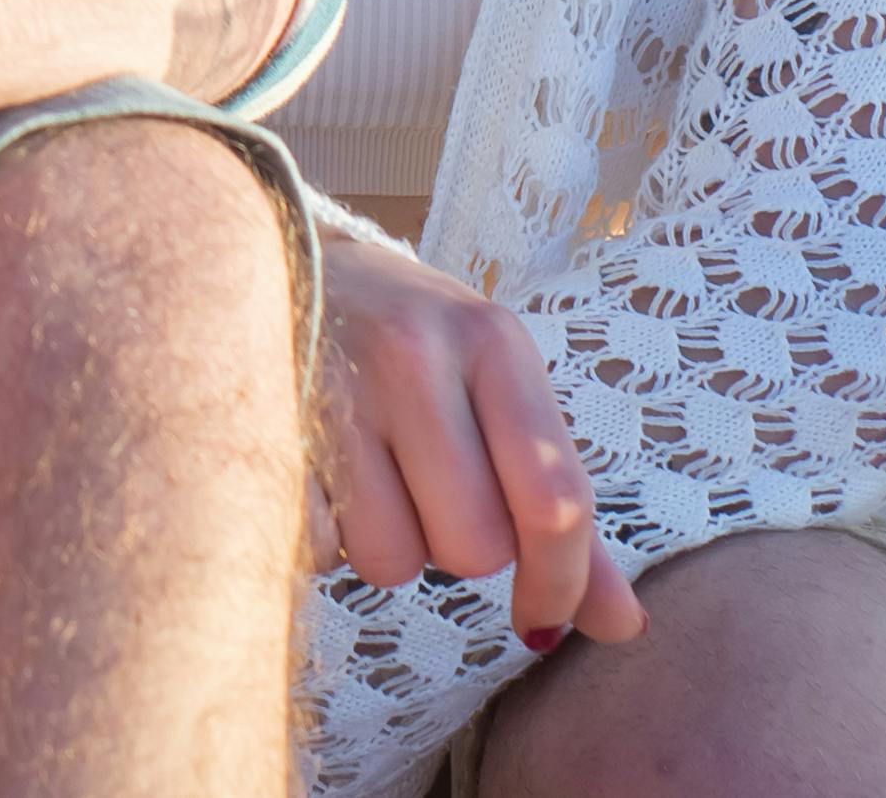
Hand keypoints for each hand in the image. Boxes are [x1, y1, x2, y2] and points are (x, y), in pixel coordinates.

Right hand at [312, 234, 642, 649]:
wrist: (274, 258)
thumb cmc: (411, 343)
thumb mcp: (495, 388)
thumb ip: (555, 505)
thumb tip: (624, 627)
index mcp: (490, 341)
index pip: (553, 499)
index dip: (558, 582)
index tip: (543, 619)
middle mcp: (412, 354)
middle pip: (473, 546)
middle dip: (457, 545)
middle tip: (429, 487)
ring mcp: (331, 385)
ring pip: (391, 558)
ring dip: (387, 542)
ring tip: (370, 476)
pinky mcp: (261, 421)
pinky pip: (318, 547)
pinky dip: (324, 537)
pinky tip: (318, 477)